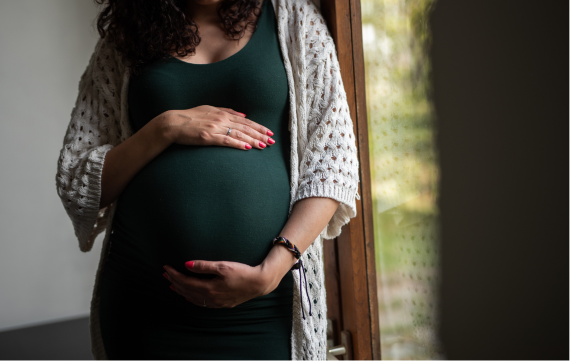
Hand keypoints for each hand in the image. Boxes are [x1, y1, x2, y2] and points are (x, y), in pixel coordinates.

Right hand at [160, 105, 274, 150]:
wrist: (173, 123)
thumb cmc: (190, 117)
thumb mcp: (209, 109)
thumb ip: (226, 111)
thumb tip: (243, 115)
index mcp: (222, 113)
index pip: (245, 121)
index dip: (258, 127)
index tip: (269, 132)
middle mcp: (221, 119)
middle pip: (245, 128)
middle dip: (260, 134)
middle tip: (272, 140)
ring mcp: (215, 128)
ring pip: (239, 134)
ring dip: (253, 140)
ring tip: (264, 145)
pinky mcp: (208, 137)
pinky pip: (226, 141)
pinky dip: (238, 144)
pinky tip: (247, 147)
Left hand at [162, 260, 278, 307]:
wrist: (258, 283)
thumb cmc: (242, 272)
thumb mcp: (222, 266)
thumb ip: (203, 266)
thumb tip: (186, 265)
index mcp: (208, 288)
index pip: (185, 281)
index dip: (174, 274)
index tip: (166, 267)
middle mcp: (210, 298)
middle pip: (186, 290)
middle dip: (174, 281)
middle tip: (165, 274)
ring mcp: (215, 303)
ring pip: (192, 298)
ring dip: (181, 291)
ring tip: (172, 284)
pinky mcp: (221, 304)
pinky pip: (201, 303)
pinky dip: (191, 298)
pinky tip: (188, 296)